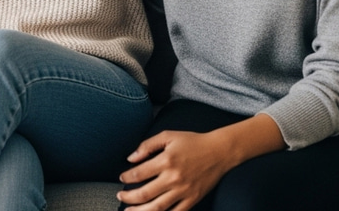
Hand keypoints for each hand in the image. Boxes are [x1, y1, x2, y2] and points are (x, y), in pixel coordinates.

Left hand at [117, 114, 284, 210]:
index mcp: (166, 160)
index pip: (139, 173)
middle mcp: (173, 178)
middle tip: (120, 197)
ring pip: (157, 208)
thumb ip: (147, 145)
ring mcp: (183, 192)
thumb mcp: (168, 136)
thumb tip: (131, 158)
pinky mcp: (192, 200)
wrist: (218, 152)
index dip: (127, 177)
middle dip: (129, 198)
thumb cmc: (192, 142)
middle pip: (145, 194)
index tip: (122, 178)